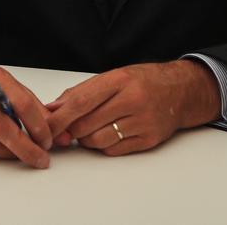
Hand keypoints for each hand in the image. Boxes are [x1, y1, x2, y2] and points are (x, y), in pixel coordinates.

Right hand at [0, 53, 52, 167]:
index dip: (39, 126)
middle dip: (26, 148)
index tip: (47, 140)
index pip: (22, 104)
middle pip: (4, 128)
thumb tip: (55, 129)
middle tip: (40, 158)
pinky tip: (4, 149)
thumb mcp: (10, 84)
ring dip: (10, 154)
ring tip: (22, 154)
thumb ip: (32, 105)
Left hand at [46, 60, 219, 155]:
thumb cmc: (143, 81)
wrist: (181, 91)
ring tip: (89, 128)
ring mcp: (143, 121)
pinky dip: (103, 145)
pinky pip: (114, 150)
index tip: (45, 126)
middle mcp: (132, 100)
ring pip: (98, 140)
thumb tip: (53, 108)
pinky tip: (107, 133)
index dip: (59, 117)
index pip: (81, 102)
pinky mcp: (149, 139)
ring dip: (86, 139)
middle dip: (70, 129)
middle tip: (66, 128)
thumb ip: (81, 92)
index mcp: (119, 80)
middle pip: (86, 124)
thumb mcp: (112, 76)